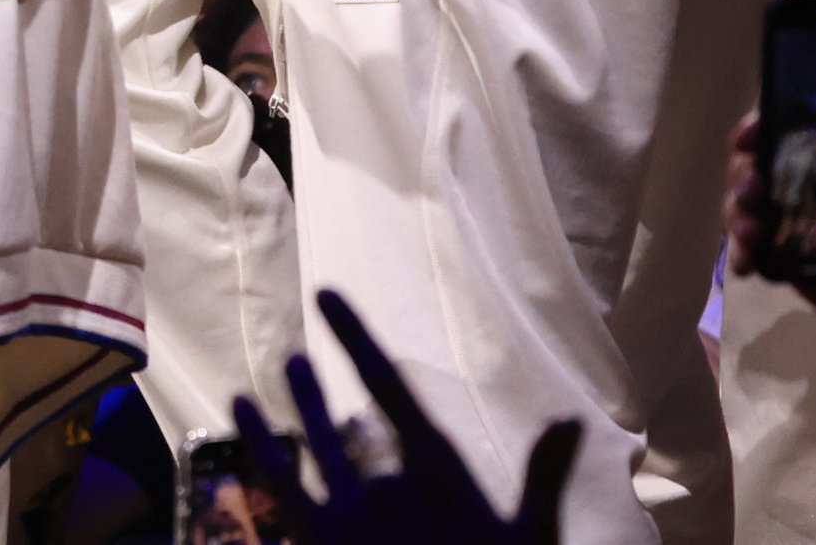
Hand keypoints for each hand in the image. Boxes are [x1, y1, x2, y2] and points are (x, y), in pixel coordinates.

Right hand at [226, 290, 576, 543]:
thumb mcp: (527, 535)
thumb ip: (540, 478)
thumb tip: (573, 420)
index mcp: (437, 474)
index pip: (391, 393)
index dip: (357, 342)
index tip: (327, 296)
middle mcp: (391, 488)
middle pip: (350, 423)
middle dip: (324, 387)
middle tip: (301, 345)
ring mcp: (356, 516)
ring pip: (319, 452)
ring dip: (302, 413)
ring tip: (285, 367)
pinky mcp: (328, 538)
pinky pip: (287, 492)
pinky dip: (264, 455)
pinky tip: (242, 418)